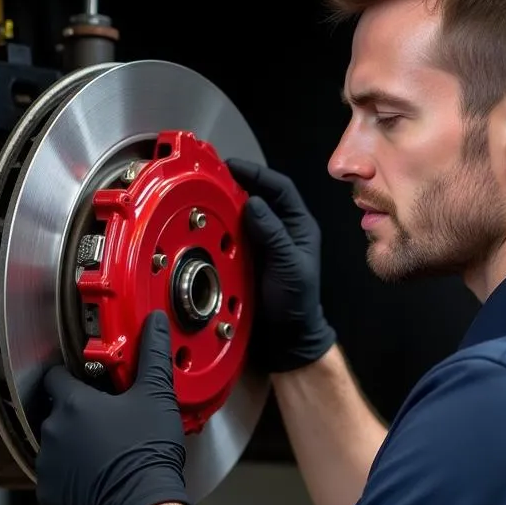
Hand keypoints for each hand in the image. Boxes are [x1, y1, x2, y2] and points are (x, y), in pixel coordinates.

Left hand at [36, 310, 196, 504]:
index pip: (56, 376)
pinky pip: (56, 476)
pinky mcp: (51, 492)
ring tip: (105, 449)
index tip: (88, 381)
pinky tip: (97, 473)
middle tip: (107, 418)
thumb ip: (153, 354)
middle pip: (57, 411)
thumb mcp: (156, 395)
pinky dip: (72, 474)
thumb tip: (155, 324)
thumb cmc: (146, 454)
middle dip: (77, 412)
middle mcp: (53, 431)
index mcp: (73, 403)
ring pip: (56, 443)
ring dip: (73, 443)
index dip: (73, 375)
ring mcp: (48, 464)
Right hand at [226, 158, 336, 372]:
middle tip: (213, 177)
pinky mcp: (248, 258)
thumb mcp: (288, 266)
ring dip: (226, 205)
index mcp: (299, 227)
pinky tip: (207, 224)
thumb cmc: (296, 304)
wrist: (286, 338)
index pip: (280, 188)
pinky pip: (233, 235)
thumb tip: (254, 202)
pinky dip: (220, 227)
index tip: (233, 166)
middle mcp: (281, 231)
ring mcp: (263, 244)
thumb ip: (273, 234)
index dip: (257, 174)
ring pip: (244, 215)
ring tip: (206, 196)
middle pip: (259, 197)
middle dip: (237, 185)